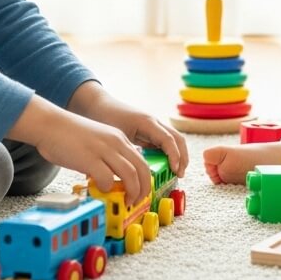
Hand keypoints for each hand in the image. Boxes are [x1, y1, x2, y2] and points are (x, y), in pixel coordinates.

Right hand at [10, 95, 152, 205]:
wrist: (49, 123)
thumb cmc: (68, 135)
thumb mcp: (98, 141)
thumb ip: (108, 156)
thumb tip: (112, 179)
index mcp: (119, 139)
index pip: (142, 161)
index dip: (145, 180)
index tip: (140, 192)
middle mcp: (116, 142)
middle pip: (142, 169)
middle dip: (144, 189)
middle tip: (137, 201)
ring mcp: (104, 149)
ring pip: (130, 174)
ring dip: (131, 192)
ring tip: (125, 201)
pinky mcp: (89, 158)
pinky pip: (107, 178)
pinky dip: (107, 188)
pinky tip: (100, 189)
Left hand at [69, 82, 188, 177]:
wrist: (98, 105)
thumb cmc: (105, 118)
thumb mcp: (116, 136)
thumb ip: (128, 152)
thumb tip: (136, 172)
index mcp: (147, 122)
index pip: (168, 139)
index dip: (174, 156)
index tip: (175, 171)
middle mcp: (154, 122)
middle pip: (178, 138)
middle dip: (182, 157)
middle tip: (180, 175)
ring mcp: (153, 125)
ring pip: (174, 140)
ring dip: (178, 155)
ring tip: (176, 173)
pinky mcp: (149, 130)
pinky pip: (165, 141)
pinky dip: (169, 153)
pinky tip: (165, 166)